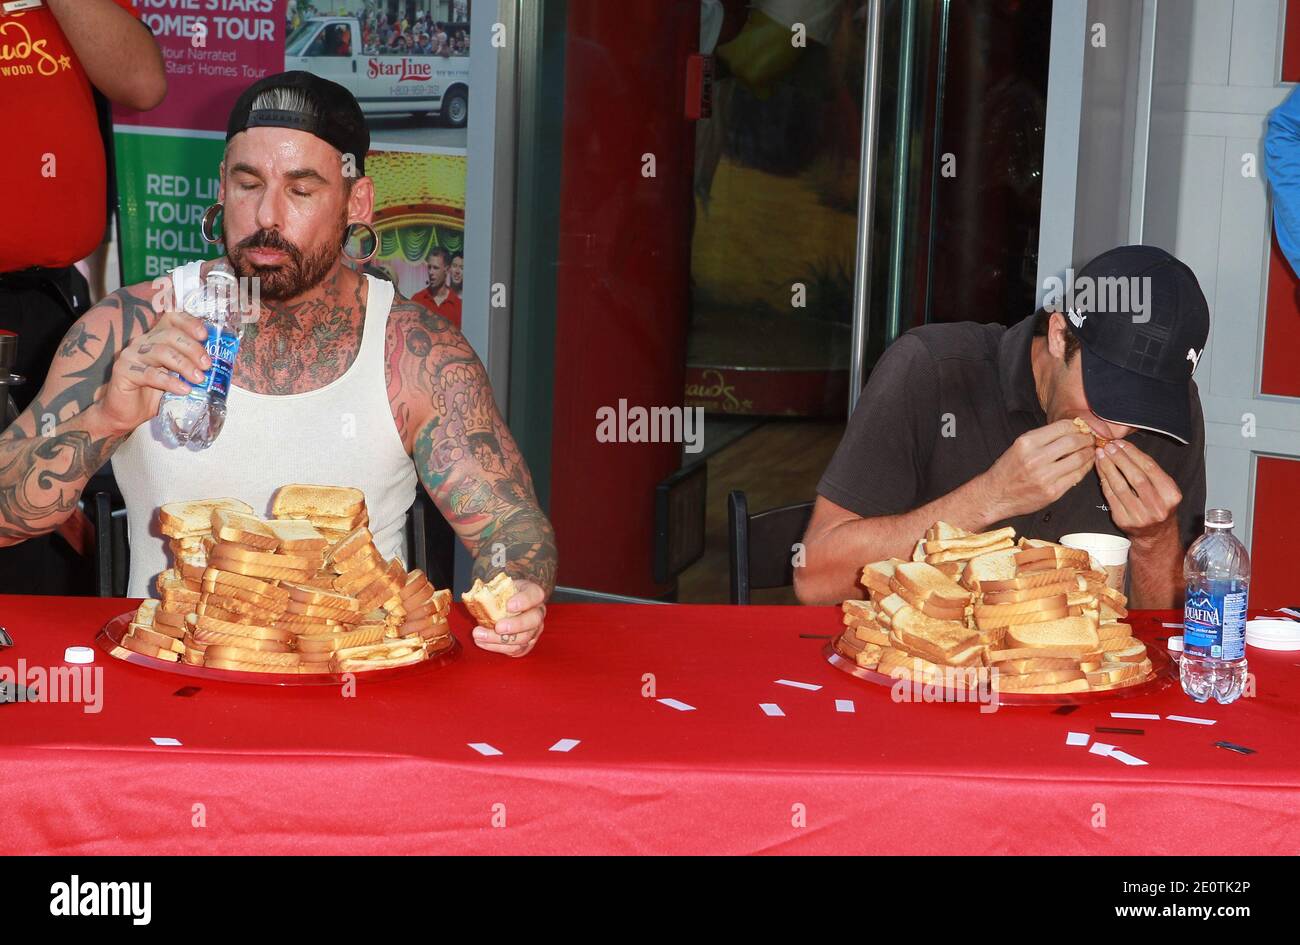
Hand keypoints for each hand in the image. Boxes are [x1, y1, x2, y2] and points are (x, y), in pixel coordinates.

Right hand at [99, 308, 211, 434]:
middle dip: (192, 348)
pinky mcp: (123, 371)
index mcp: (156, 338)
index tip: (204, 335)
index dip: (188, 322)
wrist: (126, 414)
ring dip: (184, 365)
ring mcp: (131, 355)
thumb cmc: (153, 393)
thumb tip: (218, 365)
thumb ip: (190, 366)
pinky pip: (149, 374)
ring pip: (161, 352)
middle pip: (170, 335)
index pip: (171, 318)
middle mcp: (142, 342)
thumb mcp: (176, 376)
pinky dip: (170, 382)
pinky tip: (183, 390)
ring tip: (199, 379)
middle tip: (207, 365)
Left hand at [471, 579, 546, 656]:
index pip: (535, 595)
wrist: (509, 604)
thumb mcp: (502, 586)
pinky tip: (484, 643)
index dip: (524, 601)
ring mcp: (535, 630)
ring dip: (499, 640)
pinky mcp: (527, 644)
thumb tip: (476, 596)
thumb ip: (493, 590)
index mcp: (534, 594)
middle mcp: (538, 613)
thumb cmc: (505, 594)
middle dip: (515, 625)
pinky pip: (516, 650)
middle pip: (533, 621)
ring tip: (479, 636)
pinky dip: (498, 648)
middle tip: (497, 627)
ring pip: (523, 639)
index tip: (509, 605)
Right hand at [981, 419, 1095, 518]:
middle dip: (1087, 438)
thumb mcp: (1019, 447)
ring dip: (1089, 453)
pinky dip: (1085, 468)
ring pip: (1079, 458)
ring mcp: (1045, 476)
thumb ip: (1043, 438)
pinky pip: (1077, 476)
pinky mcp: (1052, 492)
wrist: (995, 495)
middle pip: (1074, 441)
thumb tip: (1071, 430)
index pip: (1062, 427)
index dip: (1078, 425)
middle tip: (1090, 438)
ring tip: (1090, 450)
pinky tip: (1085, 464)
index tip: (1083, 427)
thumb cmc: (1007, 471)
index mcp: (1027, 443)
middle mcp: (1035, 458)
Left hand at [1095, 439, 1181, 538]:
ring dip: (1108, 468)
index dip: (1133, 453)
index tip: (1121, 443)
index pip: (1150, 468)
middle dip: (1120, 459)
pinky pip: (1110, 496)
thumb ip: (1149, 471)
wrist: (1156, 534)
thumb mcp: (1164, 488)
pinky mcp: (1124, 520)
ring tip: (1101, 455)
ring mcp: (1140, 516)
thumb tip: (1125, 448)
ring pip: (1120, 487)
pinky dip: (1104, 481)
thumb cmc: (1158, 506)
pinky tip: (1100, 470)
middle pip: (1135, 477)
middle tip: (1109, 447)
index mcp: (1171, 495)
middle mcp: (1157, 507)